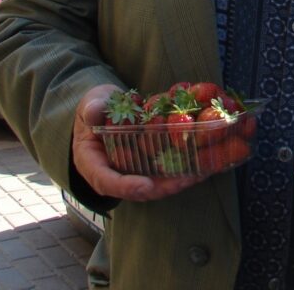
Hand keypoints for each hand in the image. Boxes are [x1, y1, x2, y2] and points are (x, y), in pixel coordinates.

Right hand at [72, 83, 203, 201]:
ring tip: (199, 173)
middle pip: (138, 189)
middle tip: (184, 180)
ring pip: (155, 184)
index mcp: (92, 163)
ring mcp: (132, 171)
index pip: (106, 181)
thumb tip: (94, 112)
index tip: (146, 185)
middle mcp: (113, 173)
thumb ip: (92, 108)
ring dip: (178, 181)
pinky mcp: (147, 164)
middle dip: (163, 187)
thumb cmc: (95, 108)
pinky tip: (202, 163)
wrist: (104, 108)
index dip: (126, 186)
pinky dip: (182, 169)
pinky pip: (164, 171)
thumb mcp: (90, 104)